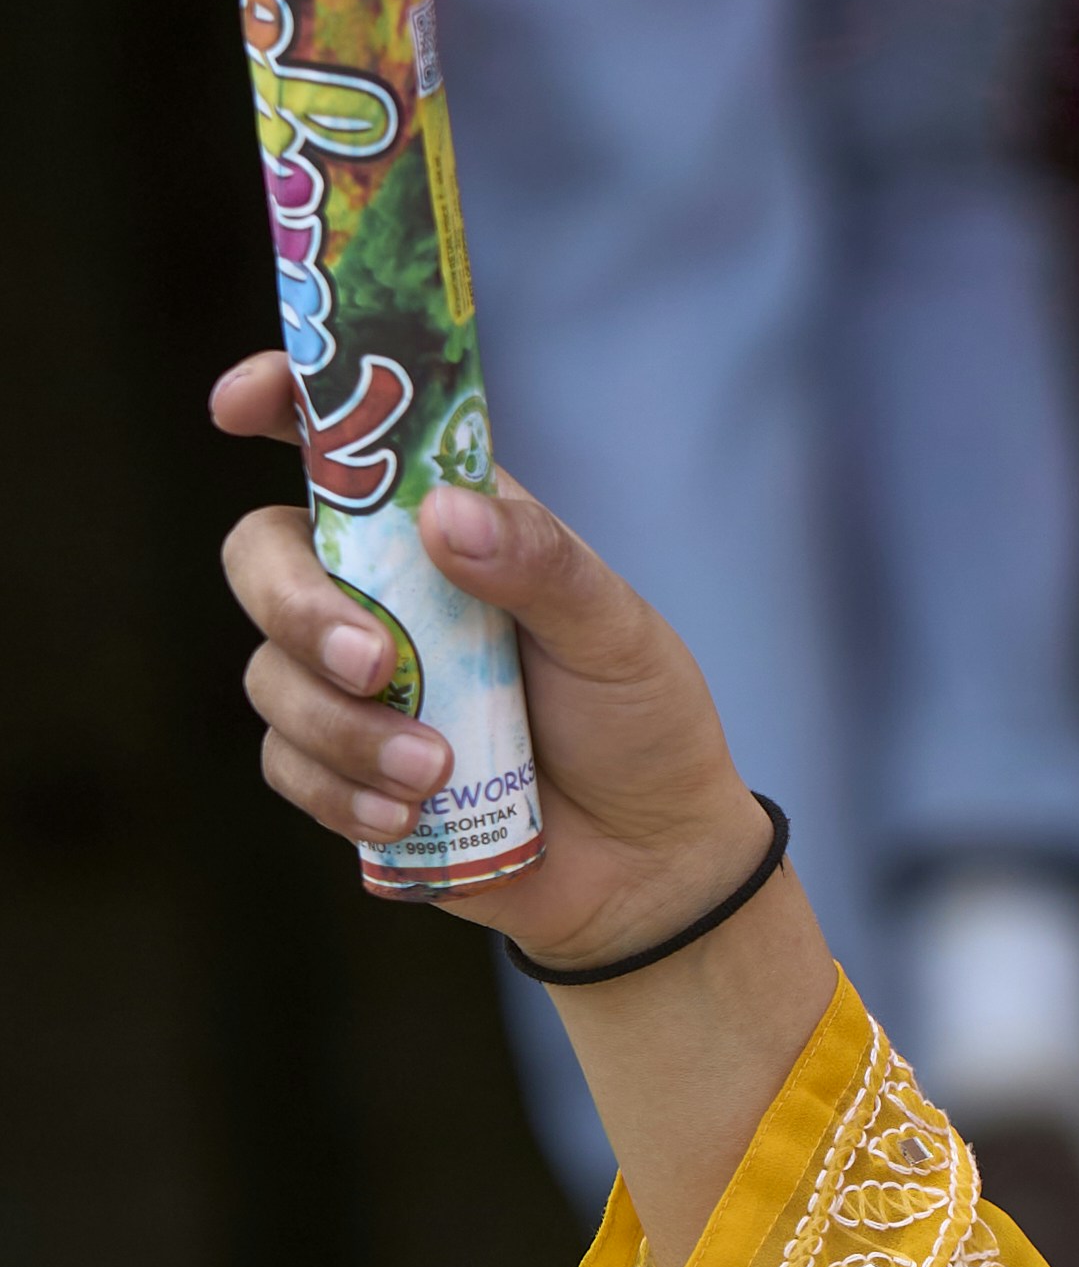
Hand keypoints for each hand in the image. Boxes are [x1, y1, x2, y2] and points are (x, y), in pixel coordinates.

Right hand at [217, 370, 768, 962]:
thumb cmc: (638, 721)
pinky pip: (288, 766)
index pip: (344, 446)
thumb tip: (441, 516)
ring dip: (343, 728)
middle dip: (296, 609)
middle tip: (374, 665)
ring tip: (438, 772)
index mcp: (445, 530)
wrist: (650, 861)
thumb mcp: (615, 630)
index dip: (283, 405)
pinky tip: (409, 816)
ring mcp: (354, 684)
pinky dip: (341, 793)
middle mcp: (384, 594)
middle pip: (263, 556)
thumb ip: (537, 564)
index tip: (239, 408)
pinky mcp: (343, 770)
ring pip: (268, 674)